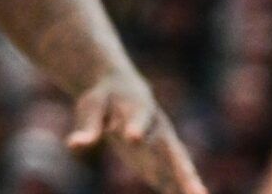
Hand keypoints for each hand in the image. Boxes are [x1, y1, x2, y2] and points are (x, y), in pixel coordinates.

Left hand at [67, 72, 206, 193]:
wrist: (121, 88)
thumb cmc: (104, 98)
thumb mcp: (92, 107)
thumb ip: (88, 127)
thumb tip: (73, 146)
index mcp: (139, 107)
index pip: (138, 118)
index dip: (135, 126)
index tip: (132, 137)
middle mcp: (158, 128)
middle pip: (173, 151)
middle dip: (183, 172)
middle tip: (197, 192)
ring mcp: (164, 145)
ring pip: (180, 167)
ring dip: (189, 185)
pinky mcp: (160, 158)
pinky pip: (172, 176)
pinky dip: (178, 189)